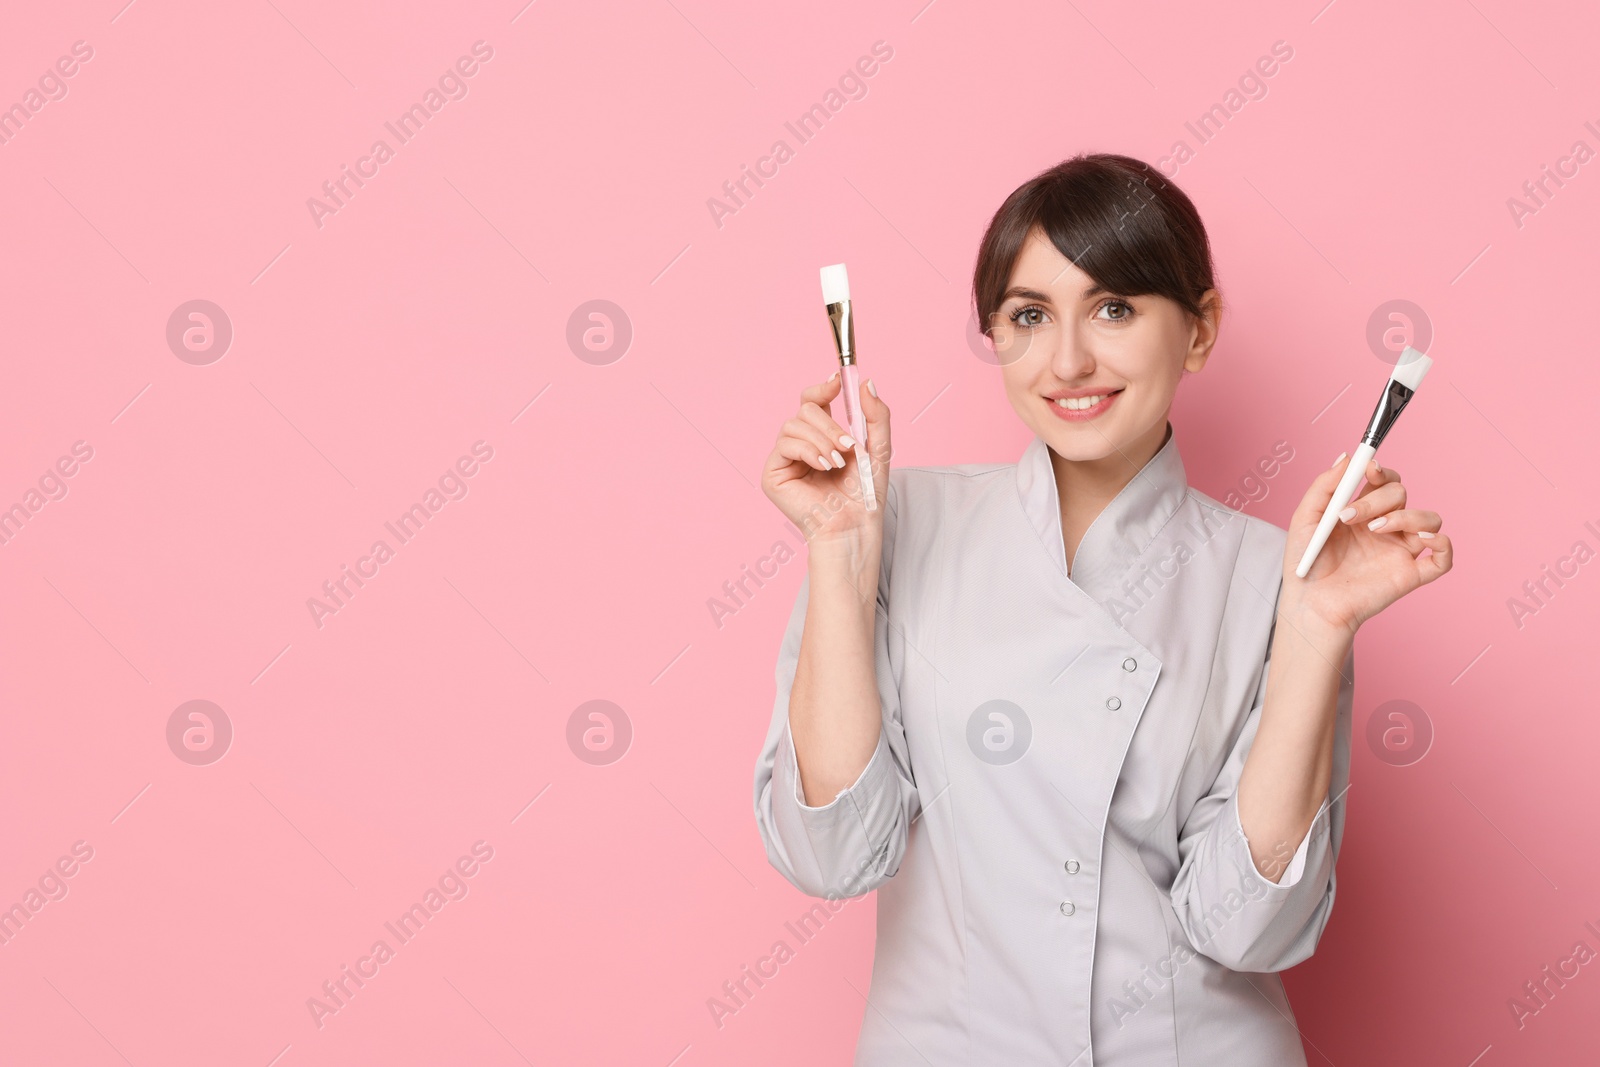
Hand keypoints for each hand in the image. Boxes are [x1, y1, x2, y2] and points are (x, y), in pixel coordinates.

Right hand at [761, 371, 890, 544]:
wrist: (854, 525)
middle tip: (848, 446)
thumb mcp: (878, 447)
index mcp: (822, 435)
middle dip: (830, 424)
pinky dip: (808, 452)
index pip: (813, 400)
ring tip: (837, 463)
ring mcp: (785, 458)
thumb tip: (866, 382)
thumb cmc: (864, 494)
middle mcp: (801, 443)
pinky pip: (785, 444)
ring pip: (794, 424)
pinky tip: (823, 467)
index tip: (838, 382)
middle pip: (805, 408)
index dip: (822, 388)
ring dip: (821, 441)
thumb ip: (876, 414)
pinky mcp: (773, 473)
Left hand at [1283, 451, 1453, 635]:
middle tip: (1349, 517)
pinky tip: (1422, 539)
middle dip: (1377, 499)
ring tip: (1374, 530)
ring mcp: (1400, 551)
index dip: (1381, 471)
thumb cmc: (1305, 565)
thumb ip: (1324, 486)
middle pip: (1401, 495)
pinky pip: (1443, 556)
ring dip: (1406, 516)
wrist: (1310, 605)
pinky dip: (1442, 543)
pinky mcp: (1411, 575)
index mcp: (1362, 513)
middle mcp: (1385, 528)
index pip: (1385, 481)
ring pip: (1429, 518)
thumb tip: (1347, 457)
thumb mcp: (1305, 519)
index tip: (1368, 469)